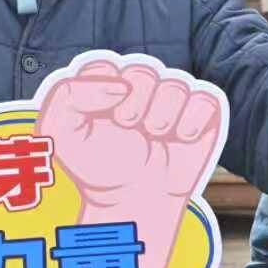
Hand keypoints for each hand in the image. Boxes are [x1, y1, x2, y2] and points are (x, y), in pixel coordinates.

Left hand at [39, 58, 223, 267]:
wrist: (131, 201)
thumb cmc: (96, 166)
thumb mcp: (62, 132)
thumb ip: (71, 96)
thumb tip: (119, 87)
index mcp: (104, 82)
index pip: (103, 65)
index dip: (102, 91)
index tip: (102, 118)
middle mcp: (138, 84)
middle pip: (142, 70)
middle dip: (134, 103)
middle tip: (128, 127)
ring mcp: (170, 97)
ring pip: (175, 82)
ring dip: (162, 114)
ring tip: (153, 137)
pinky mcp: (200, 114)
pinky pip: (205, 98)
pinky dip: (193, 119)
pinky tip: (180, 137)